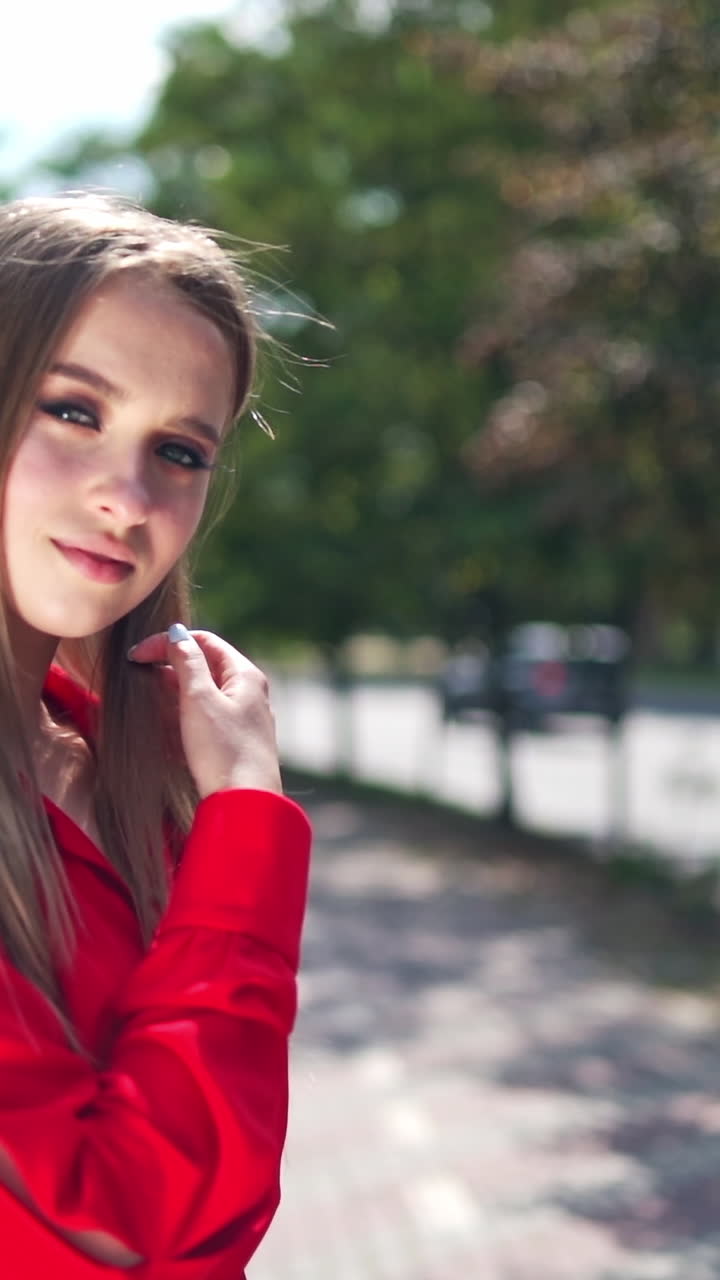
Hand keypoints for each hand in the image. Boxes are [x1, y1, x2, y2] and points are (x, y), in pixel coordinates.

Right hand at [128, 628, 281, 798]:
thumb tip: (176, 633)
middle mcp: (249, 694)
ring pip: (201, 697)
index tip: (137, 655)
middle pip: (203, 668)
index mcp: (245, 675)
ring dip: (172, 698)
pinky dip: (182, 720)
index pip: (204, 641)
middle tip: (139, 680)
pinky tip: (165, 731)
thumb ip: (187, 662)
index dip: (168, 642)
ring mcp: (243, 720)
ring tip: (148, 707)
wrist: (245, 804)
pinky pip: (203, 721)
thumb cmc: (223, 750)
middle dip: (169, 672)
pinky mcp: (234, 744)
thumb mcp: (199, 699)